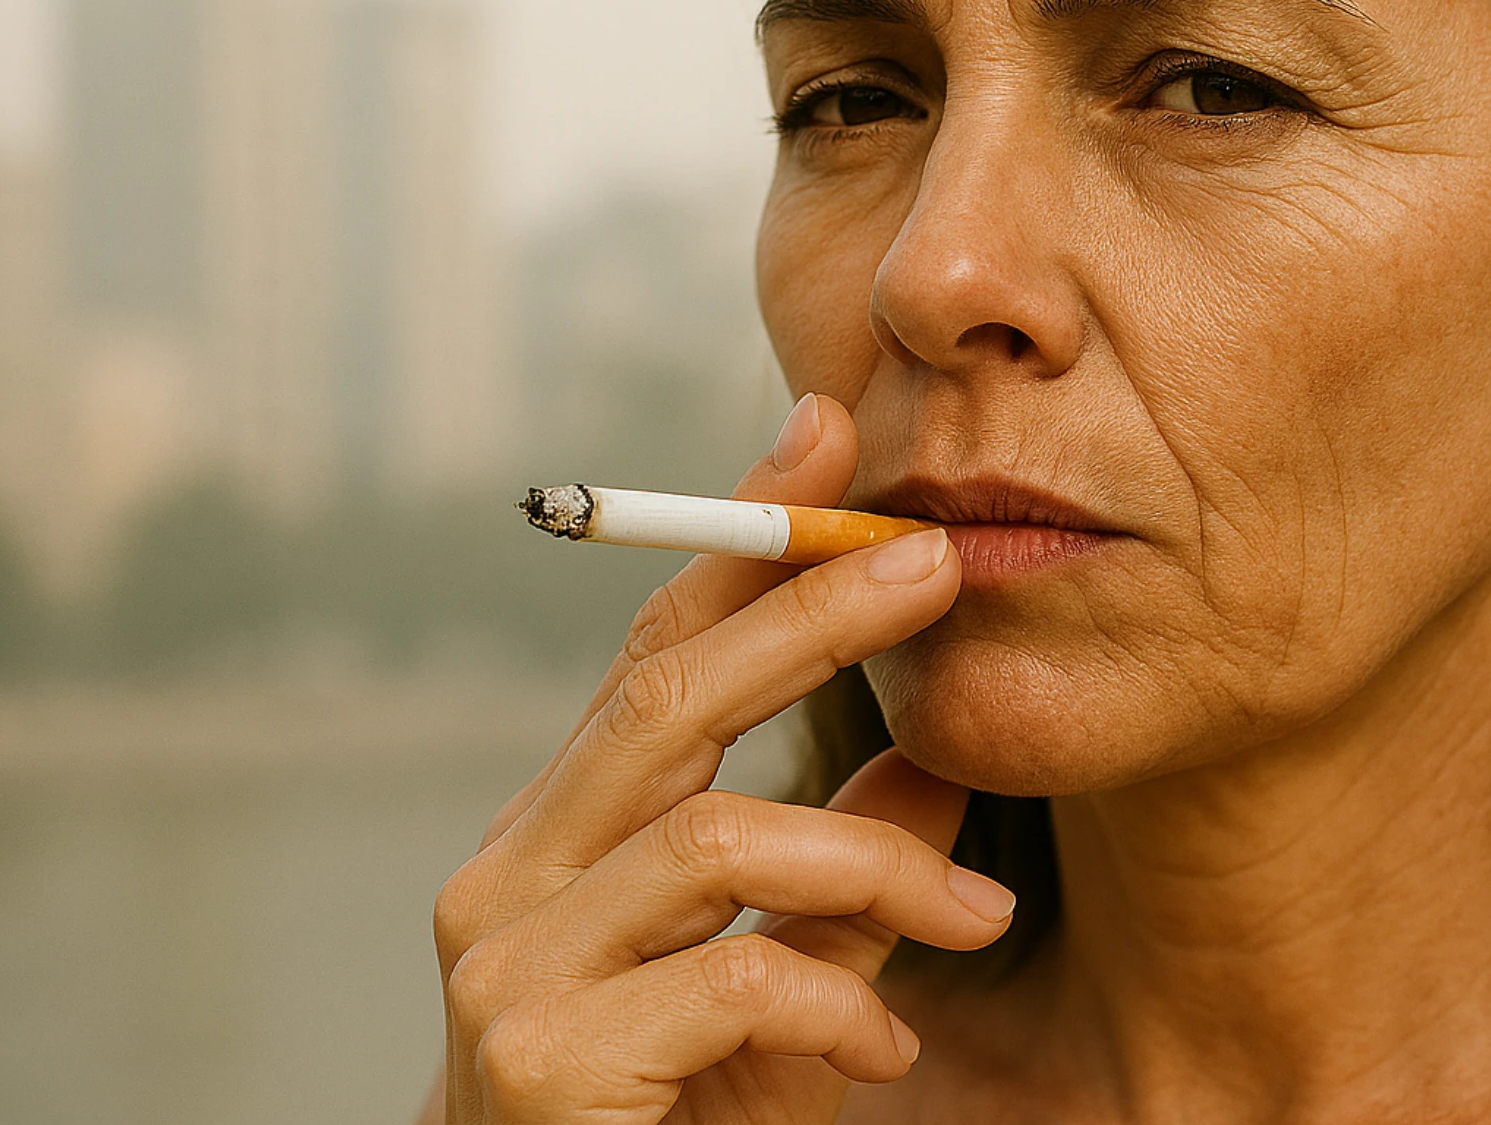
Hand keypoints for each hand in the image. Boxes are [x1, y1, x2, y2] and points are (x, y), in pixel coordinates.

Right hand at [426, 395, 1010, 1122]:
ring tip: (983, 920)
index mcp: (559, 835)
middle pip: (662, 701)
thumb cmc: (676, 1117)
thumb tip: (940, 744)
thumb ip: (847, 866)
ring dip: (880, 862)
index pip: (649, 657)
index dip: (737, 540)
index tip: (825, 433)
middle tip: (933, 564)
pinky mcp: (540, 1062)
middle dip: (808, 617)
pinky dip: (840, 999)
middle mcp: (508, 877)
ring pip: (717, 840)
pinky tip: (885, 1049)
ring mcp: (507, 968)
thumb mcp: (786, 976)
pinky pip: (732, 979)